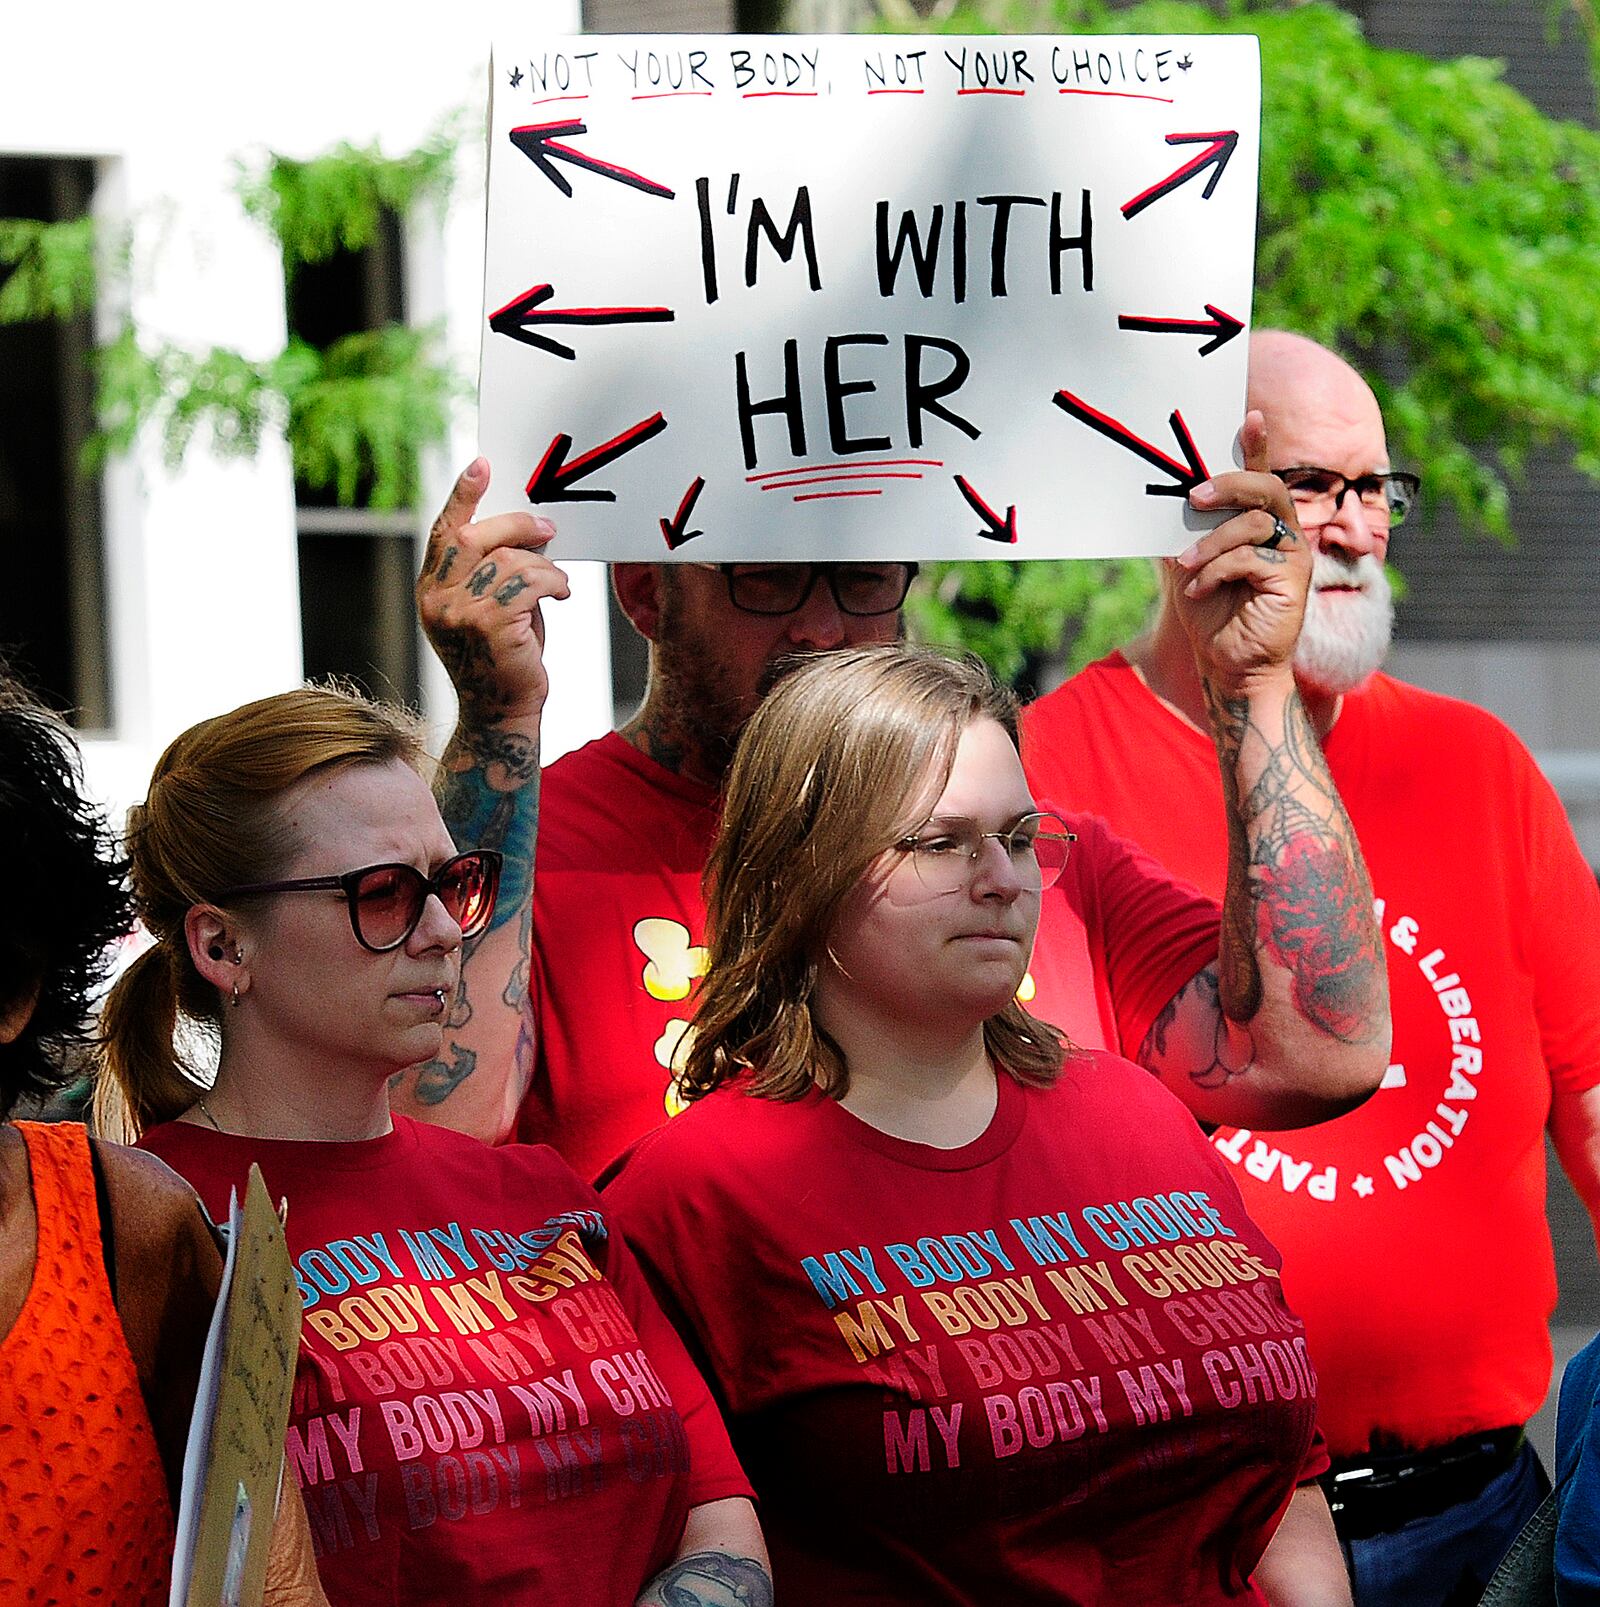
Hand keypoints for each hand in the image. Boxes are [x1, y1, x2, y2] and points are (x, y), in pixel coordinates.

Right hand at [418, 458, 570, 724]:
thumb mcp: (489, 608)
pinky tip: (561, 595)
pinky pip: (529, 582)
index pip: (443, 532)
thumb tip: (527, 528)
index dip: (463, 496)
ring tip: (556, 582)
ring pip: (508, 560)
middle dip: (516, 525)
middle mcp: (436, 599)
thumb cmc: (504, 657)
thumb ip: (493, 571)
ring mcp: (458, 612)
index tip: (482, 465)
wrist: (503, 712)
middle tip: (548, 529)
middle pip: (474, 535)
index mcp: (430, 590)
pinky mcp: (488, 624)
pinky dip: (553, 583)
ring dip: (543, 566)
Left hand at [1171, 411, 1310, 697]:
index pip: (1262, 477)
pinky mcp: (1292, 581)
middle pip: (1267, 488)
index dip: (1257, 446)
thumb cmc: (1212, 615)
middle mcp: (1285, 534)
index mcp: (1262, 525)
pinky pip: (1252, 558)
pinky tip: (1198, 590)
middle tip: (1195, 497)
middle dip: (1230, 485)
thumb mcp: (1190, 568)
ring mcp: (1293, 556)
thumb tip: (1154, 508)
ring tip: (1186, 565)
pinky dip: (1217, 571)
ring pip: (1255, 524)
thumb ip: (1183, 535)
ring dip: (1212, 542)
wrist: (1228, 664)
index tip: (1249, 416)